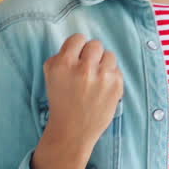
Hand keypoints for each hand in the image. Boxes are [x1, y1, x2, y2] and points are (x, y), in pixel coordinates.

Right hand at [30, 34, 123, 168]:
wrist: (73, 130)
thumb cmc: (62, 100)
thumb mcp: (51, 75)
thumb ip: (62, 56)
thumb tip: (80, 44)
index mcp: (63, 64)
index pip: (78, 38)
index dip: (78, 48)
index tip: (77, 57)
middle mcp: (83, 68)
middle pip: (95, 45)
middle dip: (91, 55)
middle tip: (87, 69)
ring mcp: (102, 77)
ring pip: (109, 55)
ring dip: (103, 64)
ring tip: (96, 79)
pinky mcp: (116, 85)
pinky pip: (117, 69)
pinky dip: (111, 76)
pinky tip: (102, 88)